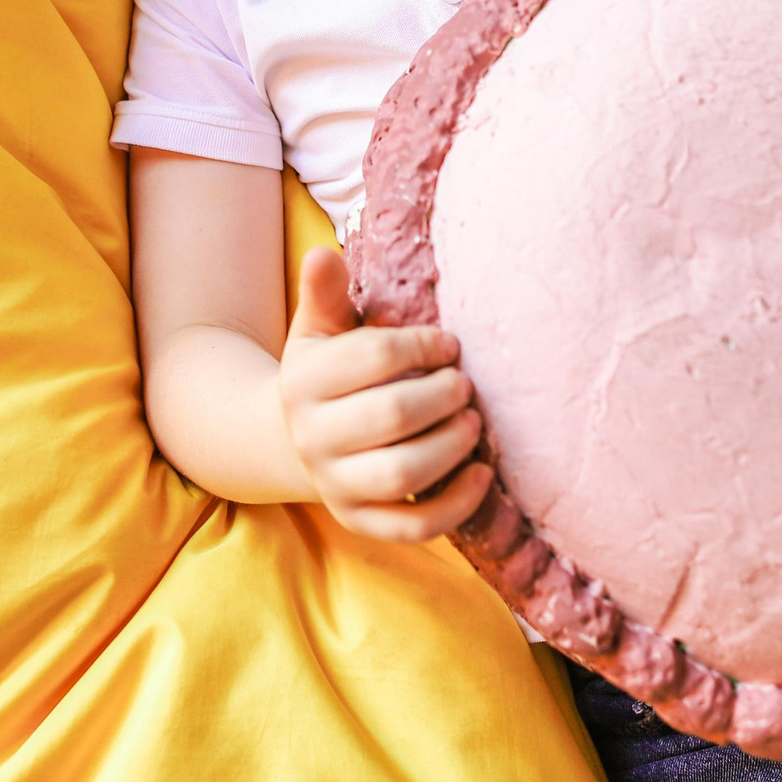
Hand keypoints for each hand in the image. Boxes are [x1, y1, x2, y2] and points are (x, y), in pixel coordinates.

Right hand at [279, 248, 491, 541]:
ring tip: (474, 423)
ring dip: (451, 446)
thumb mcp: (320, 328)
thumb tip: (322, 253)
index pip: (372, 357)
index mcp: (302, 381)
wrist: (299, 437)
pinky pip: (412, 527)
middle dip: (442, 396)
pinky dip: (455, 505)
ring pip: (402, 475)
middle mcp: (311, 437)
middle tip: (466, 385)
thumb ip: (325, 293)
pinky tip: (481, 474)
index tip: (449, 344)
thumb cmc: (329, 371)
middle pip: (390, 417)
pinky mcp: (360, 522)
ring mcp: (334, 485)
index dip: (421, 346)